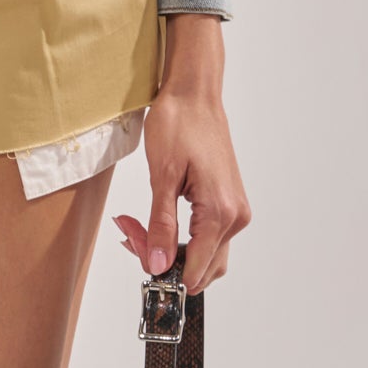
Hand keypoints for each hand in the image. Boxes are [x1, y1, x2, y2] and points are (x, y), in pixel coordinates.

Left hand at [112, 13, 251, 290]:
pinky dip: (180, 237)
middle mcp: (235, 216)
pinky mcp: (227, 204)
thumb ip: (161, 227)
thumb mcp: (162, 178)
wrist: (194, 94)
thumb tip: (157, 265)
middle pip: (202, 266)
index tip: (139, 260)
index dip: (165, 273)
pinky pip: (206, 236)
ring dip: (170, 250)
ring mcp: (234, 211)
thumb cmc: (179, 124)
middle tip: (131, 235)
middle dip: (164, 260)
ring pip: (204, 254)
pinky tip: (154, 222)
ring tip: (137, 227)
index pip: (197, 267)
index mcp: (221, 212)